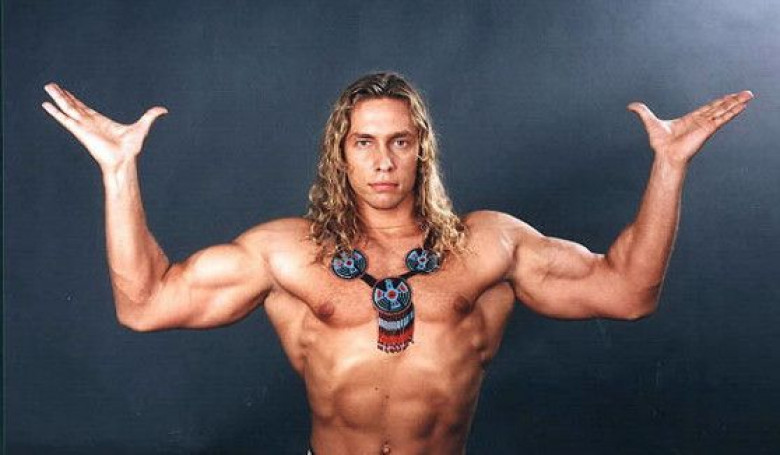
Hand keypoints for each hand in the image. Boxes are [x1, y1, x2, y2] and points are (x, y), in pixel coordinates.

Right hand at [42, 83, 167, 173]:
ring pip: (67, 108)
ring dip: (57, 98)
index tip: (66, 92)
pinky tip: (45, 104)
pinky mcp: (80, 131)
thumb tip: (164, 110)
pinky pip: (65, 119)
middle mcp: (89, 123)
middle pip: (73, 105)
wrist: (124, 161)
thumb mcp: (142, 127)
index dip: (75, 99)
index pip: (84, 107)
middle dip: (63, 95)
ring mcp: (83, 126)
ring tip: (47, 88)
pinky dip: (55, 112)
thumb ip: (151, 117)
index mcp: (100, 121)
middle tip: (51, 85)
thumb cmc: (131, 149)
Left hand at [628, 91, 753, 166]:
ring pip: (725, 110)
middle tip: (746, 93)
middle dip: (732, 100)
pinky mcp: (709, 129)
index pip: (708, 108)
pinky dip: (733, 111)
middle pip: (720, 107)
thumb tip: (630, 105)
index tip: (728, 96)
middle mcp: (701, 122)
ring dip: (737, 103)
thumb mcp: (650, 122)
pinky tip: (743, 106)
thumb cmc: (660, 143)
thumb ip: (642, 112)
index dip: (718, 102)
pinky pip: (724, 118)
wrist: (666, 155)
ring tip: (749, 95)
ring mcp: (706, 125)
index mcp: (691, 120)